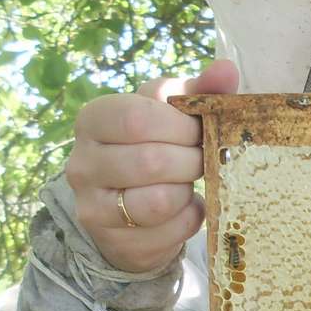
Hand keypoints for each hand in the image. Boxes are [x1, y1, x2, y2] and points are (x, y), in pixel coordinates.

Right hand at [65, 59, 239, 273]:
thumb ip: (198, 91)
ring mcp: (93, 206)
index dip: (179, 126)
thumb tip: (227, 69)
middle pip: (151, 161)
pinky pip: (169, 230)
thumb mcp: (171, 115)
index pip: (136, 117)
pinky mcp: (115, 241)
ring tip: (189, 183)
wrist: (130, 212)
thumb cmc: (154, 148)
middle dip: (190, 161)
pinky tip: (185, 209)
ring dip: (187, 192)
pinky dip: (189, 219)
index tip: (198, 132)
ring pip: (157, 201)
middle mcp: (82, 162)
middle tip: (201, 160)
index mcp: (94, 119)